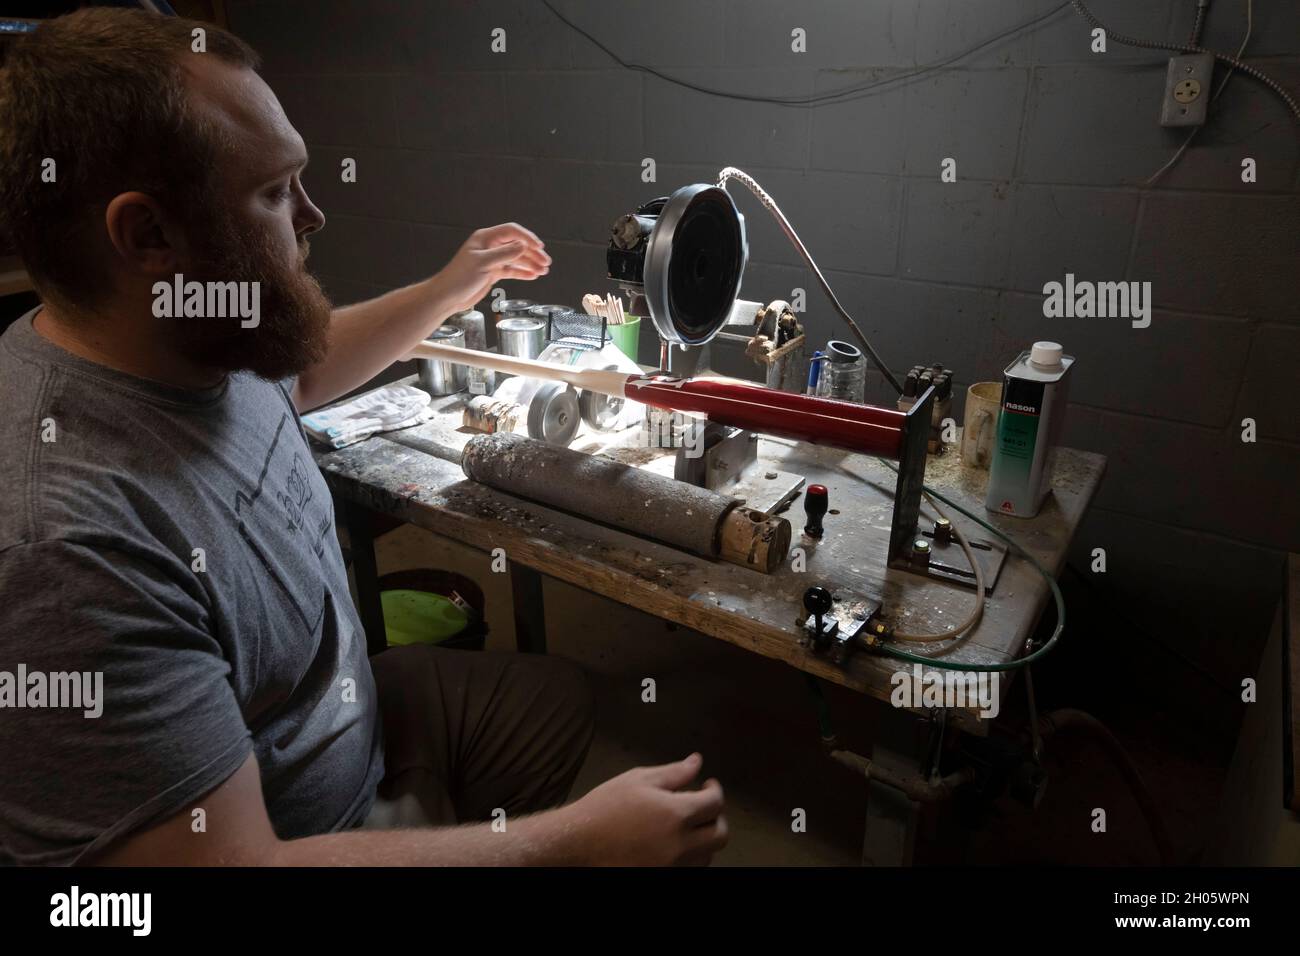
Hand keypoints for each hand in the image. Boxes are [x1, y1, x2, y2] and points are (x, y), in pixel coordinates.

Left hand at [435, 223, 549, 313]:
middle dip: (532, 253)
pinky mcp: (492, 272)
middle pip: (516, 245)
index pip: (512, 232)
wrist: (447, 296)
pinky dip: (522, 273)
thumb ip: (504, 254)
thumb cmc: (459, 278)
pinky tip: (533, 276)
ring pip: (516, 259)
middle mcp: (490, 247)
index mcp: (485, 238)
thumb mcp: (483, 264)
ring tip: (543, 270)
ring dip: (530, 264)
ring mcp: (492, 260)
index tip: (540, 247)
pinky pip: (511, 270)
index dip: (527, 238)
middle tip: (546, 262)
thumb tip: (523, 245)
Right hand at [564, 753, 727, 865]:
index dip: (715, 790)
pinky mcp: (663, 877)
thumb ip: (673, 772)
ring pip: (708, 855)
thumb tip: (697, 762)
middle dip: (717, 817)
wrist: (578, 841)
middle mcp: (679, 844)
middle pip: (720, 834)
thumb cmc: (605, 807)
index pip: (715, 803)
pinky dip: (691, 856)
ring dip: (705, 838)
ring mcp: (672, 866)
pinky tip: (676, 843)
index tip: (707, 784)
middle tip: (704, 807)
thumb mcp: (638, 780)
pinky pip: (690, 869)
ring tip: (688, 825)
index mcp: (676, 814)